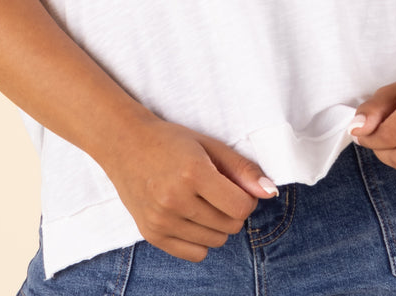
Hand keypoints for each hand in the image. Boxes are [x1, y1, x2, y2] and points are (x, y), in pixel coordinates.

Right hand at [98, 117, 276, 261]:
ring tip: (201, 200)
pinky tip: (190, 216)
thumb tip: (271, 192)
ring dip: (217, 224)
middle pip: (230, 226)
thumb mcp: (208, 145)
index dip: (246, 198)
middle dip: (232, 210)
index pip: (241, 207)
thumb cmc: (170, 141)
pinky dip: (200, 239)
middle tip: (216, 190)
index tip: (235, 186)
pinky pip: (196, 254)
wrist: (124, 144)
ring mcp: (162, 220)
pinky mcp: (152, 234)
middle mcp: (175, 200)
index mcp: (192, 173)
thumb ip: (242, 169)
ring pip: (216, 241)